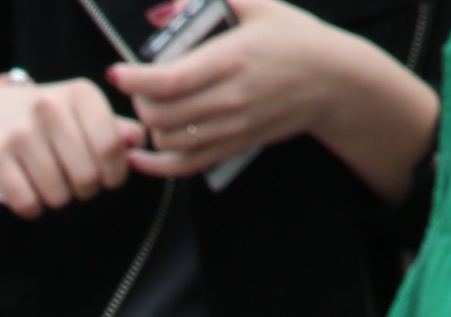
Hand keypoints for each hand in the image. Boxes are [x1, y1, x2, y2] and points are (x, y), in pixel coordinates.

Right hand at [0, 74, 142, 213]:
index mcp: (80, 94)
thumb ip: (114, 128)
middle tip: (72, 180)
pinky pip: (28, 204)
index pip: (113, 148)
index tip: (105, 175)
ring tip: (47, 181)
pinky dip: (31, 207)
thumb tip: (139, 141)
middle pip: (87, 178)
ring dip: (56, 198)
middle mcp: (50, 107)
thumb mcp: (81, 113)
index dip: (114, 174)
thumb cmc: (44, 118)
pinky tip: (27, 189)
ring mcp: (20, 132)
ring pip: (58, 196)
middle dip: (84, 189)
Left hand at [111, 0, 439, 199]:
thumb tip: (167, 7)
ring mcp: (232, 127)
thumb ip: (212, 0)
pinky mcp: (235, 145)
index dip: (135, 81)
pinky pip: (188, 165)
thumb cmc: (294, 39)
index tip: (118, 74)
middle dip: (139, 103)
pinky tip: (142, 157)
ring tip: (146, 111)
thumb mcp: (259, 6)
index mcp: (231, 59)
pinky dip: (159, 165)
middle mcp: (229, 98)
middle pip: (162, 115)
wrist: (332, 81)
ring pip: (171, 141)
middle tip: (137, 89)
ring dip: (149, 128)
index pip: (169, 80)